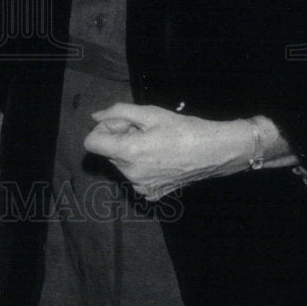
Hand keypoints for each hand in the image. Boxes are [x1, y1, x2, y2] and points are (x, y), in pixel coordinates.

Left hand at [83, 102, 252, 199]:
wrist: (215, 152)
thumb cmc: (183, 129)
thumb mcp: (150, 112)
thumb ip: (118, 112)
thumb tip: (95, 116)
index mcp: (128, 152)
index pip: (91, 142)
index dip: (103, 128)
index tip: (123, 124)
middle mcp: (130, 174)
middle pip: (109, 151)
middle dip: (121, 137)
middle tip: (146, 130)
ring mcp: (141, 187)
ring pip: (122, 163)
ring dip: (131, 150)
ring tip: (156, 143)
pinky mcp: (152, 194)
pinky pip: (135, 176)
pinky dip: (141, 165)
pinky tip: (161, 158)